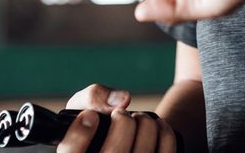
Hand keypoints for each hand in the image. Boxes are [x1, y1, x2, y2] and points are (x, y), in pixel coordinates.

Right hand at [55, 83, 180, 152]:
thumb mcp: (83, 108)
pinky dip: (163, 131)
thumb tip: (121, 100)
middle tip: (120, 113)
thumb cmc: (98, 124)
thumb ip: (92, 97)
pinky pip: (165, 151)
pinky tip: (154, 126)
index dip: (79, 133)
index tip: (90, 116)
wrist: (125, 139)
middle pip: (113, 152)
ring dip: (144, 123)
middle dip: (122, 121)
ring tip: (137, 118)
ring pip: (142, 152)